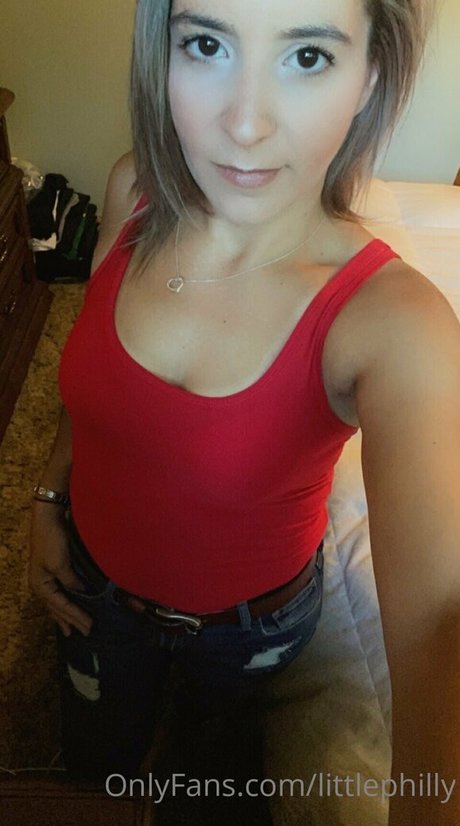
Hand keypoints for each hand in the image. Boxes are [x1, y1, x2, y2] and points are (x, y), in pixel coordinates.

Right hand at [28, 506, 92, 636]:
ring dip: (64, 616)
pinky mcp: (52, 570)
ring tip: (70, 629)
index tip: (90, 626)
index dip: (76, 616)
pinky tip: (67, 606)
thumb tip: (81, 592)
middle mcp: (40, 584)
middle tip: (85, 632)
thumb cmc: (52, 540)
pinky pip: (59, 593)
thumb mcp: (61, 563)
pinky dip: (64, 603)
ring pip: (56, 603)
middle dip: (70, 621)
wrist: (48, 517)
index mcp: (40, 585)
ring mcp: (45, 578)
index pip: (61, 606)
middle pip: (57, 608)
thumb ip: (71, 581)